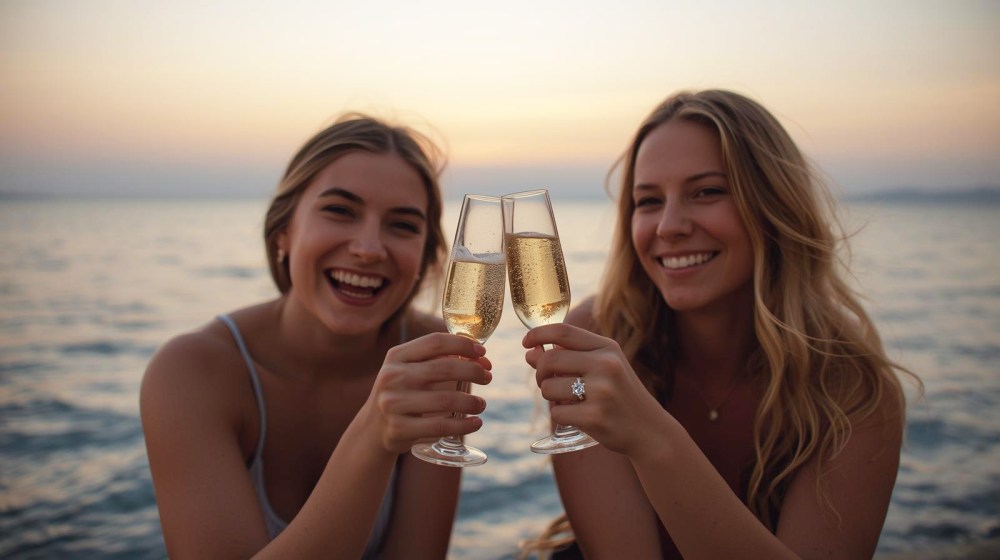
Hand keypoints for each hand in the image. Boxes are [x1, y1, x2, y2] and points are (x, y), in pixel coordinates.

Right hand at [360, 333, 492, 454]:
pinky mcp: (399, 429)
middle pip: (444, 369)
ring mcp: (393, 403)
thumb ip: (437, 359)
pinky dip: (464, 425)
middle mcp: (392, 377)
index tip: (483, 351)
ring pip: (445, 400)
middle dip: (474, 371)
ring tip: (481, 404)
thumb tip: (481, 357)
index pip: (435, 342)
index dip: (463, 344)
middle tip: (488, 377)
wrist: (372, 428)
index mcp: (396, 356)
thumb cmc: (402, 393)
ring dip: (472, 402)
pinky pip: (440, 426)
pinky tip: (476, 423)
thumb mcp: (408, 370)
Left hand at [523, 324, 664, 455]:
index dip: (538, 333)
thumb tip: (530, 353)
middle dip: (540, 372)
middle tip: (546, 381)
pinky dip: (560, 415)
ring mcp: (602, 391)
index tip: (526, 342)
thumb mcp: (601, 369)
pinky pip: (557, 412)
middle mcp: (606, 365)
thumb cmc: (619, 396)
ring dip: (549, 396)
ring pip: (548, 388)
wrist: (649, 430)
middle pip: (549, 360)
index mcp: (607, 348)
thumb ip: (568, 358)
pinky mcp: (595, 417)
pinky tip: (578, 417)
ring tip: (567, 401)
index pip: (563, 331)